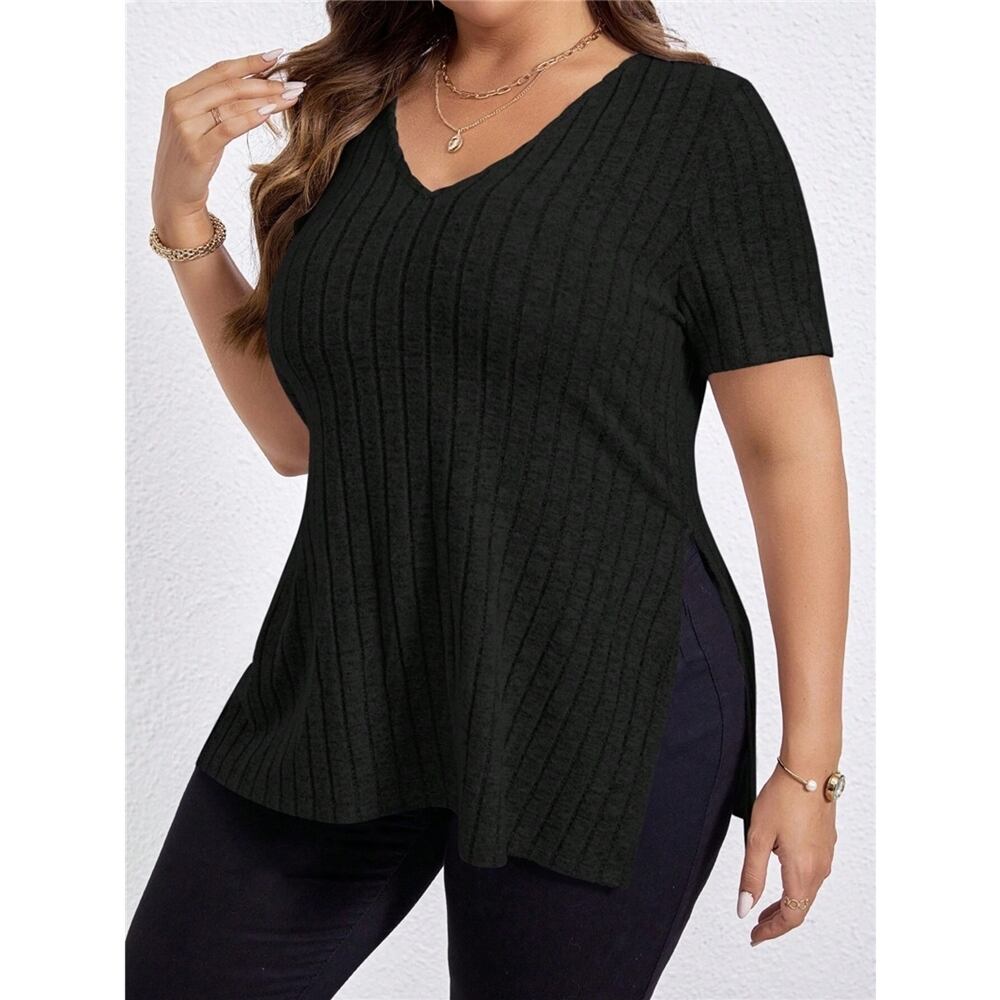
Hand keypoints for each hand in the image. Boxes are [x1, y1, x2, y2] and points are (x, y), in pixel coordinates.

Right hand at [150, 48, 304, 244]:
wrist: (174, 193)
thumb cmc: (194, 157)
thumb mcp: (202, 124)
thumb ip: (221, 104)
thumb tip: (260, 84)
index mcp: (179, 93)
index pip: (220, 70)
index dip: (250, 62)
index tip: (277, 56)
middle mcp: (180, 106)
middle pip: (229, 85)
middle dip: (264, 81)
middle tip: (293, 82)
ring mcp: (186, 127)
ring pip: (231, 104)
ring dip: (266, 98)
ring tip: (291, 97)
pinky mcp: (196, 150)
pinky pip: (229, 128)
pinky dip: (252, 118)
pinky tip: (271, 114)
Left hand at [737, 760, 837, 946]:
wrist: (810, 769)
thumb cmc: (783, 798)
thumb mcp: (758, 837)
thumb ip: (752, 875)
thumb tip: (744, 908)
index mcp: (802, 870)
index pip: (790, 916)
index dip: (771, 931)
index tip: (755, 937)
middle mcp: (819, 868)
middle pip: (801, 907)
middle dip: (777, 920)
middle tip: (757, 926)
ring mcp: (826, 855)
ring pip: (807, 891)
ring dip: (788, 902)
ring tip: (766, 905)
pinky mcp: (827, 843)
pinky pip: (813, 875)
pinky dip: (796, 885)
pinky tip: (782, 875)